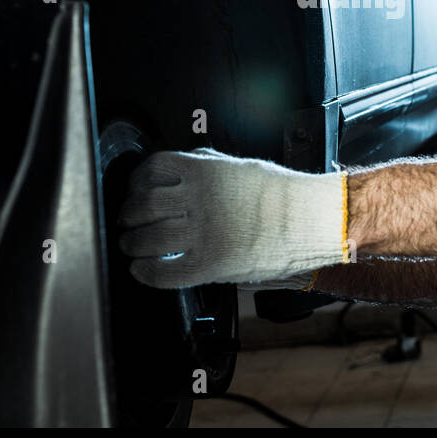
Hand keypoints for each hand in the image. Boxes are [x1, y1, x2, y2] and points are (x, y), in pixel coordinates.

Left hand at [117, 147, 349, 287]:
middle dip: (128, 215)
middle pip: (142, 205)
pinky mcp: (210, 263)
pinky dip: (146, 272)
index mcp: (203, 171)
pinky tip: (143, 270)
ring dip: (132, 244)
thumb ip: (206, 165)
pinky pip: (165, 271)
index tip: (134, 190)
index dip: (136, 182)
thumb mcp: (238, 166)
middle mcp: (198, 199)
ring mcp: (202, 232)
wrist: (308, 219)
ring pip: (147, 239)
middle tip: (128, 222)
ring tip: (132, 247)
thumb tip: (180, 168)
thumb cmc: (280, 193)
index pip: (151, 170)